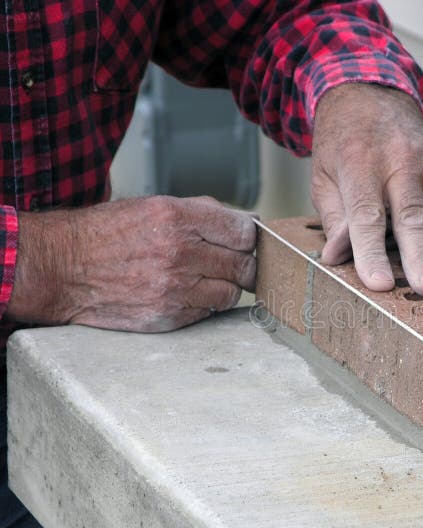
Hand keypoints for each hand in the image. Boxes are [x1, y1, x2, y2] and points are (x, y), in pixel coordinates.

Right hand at [6, 195, 255, 332]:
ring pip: (232, 293)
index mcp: (179, 219)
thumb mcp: (154, 206)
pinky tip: (185, 293)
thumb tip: (246, 223)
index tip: (244, 240)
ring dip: (226, 286)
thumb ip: (204, 212)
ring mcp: (175, 289)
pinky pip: (208, 313)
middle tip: (233, 263)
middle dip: (244, 264)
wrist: (63, 267)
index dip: (249, 237)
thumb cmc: (108, 234)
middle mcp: (180, 253)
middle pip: (245, 266)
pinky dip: (204, 304)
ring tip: (205, 278)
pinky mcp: (169, 317)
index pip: (245, 232)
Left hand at [311, 83, 422, 296]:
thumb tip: (337, 256)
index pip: (367, 216)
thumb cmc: (343, 146)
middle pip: (413, 218)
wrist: (371, 97)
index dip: (372, 253)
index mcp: (360, 164)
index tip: (379, 285)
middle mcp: (400, 163)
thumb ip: (334, 217)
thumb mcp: (324, 177)